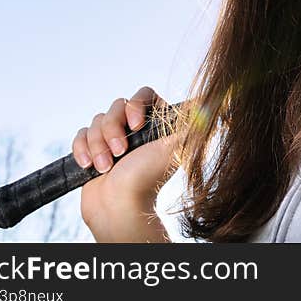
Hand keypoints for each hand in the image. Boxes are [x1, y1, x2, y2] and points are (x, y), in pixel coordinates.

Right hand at [71, 86, 180, 240]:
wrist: (119, 206)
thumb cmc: (148, 177)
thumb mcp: (176, 145)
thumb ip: (194, 121)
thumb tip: (219, 100)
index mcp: (156, 122)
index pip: (143, 94)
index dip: (136, 105)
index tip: (137, 124)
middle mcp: (135, 127)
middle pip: (116, 105)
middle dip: (113, 130)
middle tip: (121, 152)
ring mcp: (113, 138)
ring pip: (97, 121)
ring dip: (98, 145)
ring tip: (107, 167)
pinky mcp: (93, 149)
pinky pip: (81, 134)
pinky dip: (82, 150)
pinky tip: (90, 165)